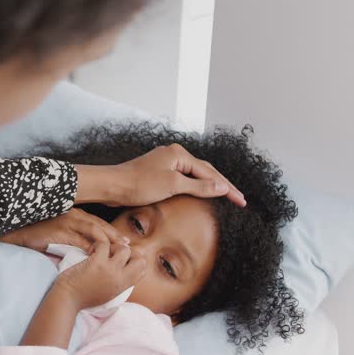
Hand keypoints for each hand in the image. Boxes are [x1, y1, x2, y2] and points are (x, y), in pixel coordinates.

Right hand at [0, 209, 125, 251]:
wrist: (16, 232)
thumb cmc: (36, 233)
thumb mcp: (58, 232)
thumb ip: (73, 237)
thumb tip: (87, 250)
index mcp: (73, 213)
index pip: (97, 222)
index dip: (111, 231)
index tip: (123, 241)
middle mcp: (72, 214)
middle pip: (99, 225)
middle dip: (114, 235)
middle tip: (128, 246)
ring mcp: (66, 221)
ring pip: (93, 230)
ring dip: (108, 240)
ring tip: (119, 250)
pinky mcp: (59, 230)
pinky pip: (79, 239)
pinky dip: (91, 247)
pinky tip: (100, 255)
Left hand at [52, 242, 145, 309]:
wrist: (67, 300)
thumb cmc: (83, 297)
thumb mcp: (108, 294)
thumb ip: (118, 282)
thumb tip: (124, 268)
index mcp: (123, 287)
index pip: (143, 270)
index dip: (134, 261)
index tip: (122, 260)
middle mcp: (120, 278)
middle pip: (140, 259)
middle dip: (129, 252)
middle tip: (114, 254)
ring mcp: (110, 270)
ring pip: (124, 249)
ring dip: (113, 246)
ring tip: (102, 253)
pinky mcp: (97, 263)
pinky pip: (105, 244)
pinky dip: (98, 244)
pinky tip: (91, 252)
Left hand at [75, 143, 245, 206]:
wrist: (111, 186)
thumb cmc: (138, 184)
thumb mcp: (172, 185)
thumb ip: (199, 186)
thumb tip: (222, 186)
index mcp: (179, 154)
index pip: (210, 172)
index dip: (227, 187)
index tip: (242, 200)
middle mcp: (173, 155)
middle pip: (205, 171)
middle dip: (222, 185)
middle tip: (239, 200)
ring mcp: (165, 163)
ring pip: (194, 175)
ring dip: (210, 186)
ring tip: (226, 197)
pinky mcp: (158, 173)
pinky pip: (183, 179)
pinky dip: (195, 187)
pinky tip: (200, 194)